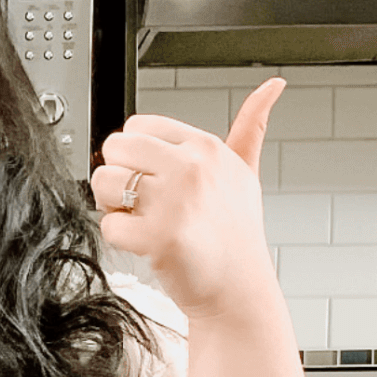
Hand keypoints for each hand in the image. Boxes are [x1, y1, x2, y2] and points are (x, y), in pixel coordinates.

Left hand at [91, 77, 284, 320]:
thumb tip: (273, 86)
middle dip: (116, 175)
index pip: (137, 125)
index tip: (153, 176)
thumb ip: (250, 128)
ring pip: (103, 182)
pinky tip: (145, 245)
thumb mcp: (246, 173)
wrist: (238, 291)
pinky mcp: (158, 237)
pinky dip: (119, 239)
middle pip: (114, 147)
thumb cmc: (234, 234)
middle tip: (139, 200)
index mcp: (206, 148)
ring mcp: (175, 202)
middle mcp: (192, 169)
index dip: (134, 153)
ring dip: (111, 205)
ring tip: (141, 220)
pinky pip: (108, 225)